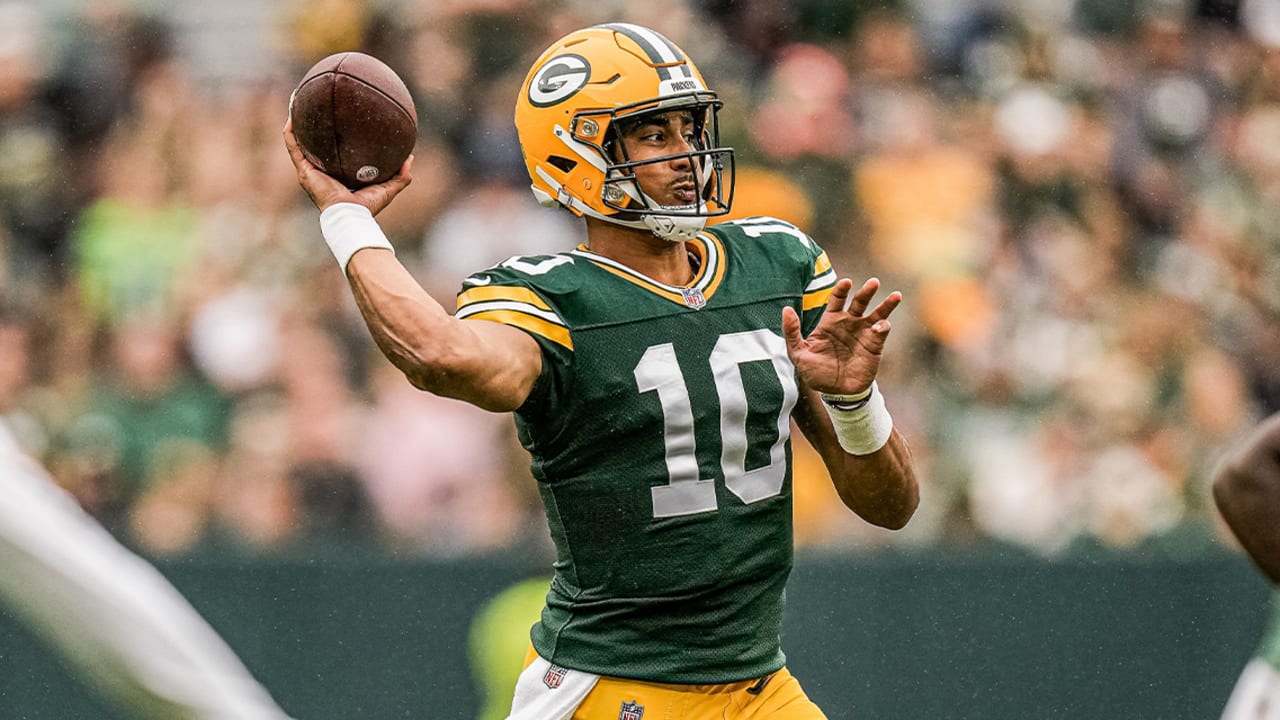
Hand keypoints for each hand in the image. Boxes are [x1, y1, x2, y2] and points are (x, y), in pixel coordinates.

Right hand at [282, 119, 412, 214]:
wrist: (351, 215)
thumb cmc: (367, 207)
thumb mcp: (387, 188)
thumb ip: (400, 175)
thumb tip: (410, 157)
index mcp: (336, 175)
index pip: (332, 154)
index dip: (332, 138)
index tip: (337, 120)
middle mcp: (319, 171)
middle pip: (312, 145)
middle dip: (311, 127)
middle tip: (315, 106)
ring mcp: (309, 171)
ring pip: (297, 142)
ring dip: (295, 124)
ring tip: (296, 102)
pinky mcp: (303, 170)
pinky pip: (293, 146)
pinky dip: (290, 131)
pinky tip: (292, 114)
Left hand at [781, 277, 901, 395]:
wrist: (836, 393)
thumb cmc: (816, 372)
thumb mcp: (798, 353)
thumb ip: (792, 332)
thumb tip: (786, 310)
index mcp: (831, 322)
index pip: (837, 299)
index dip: (842, 290)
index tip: (846, 282)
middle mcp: (849, 324)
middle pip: (860, 302)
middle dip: (867, 291)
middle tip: (874, 283)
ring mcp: (864, 333)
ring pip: (877, 313)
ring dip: (886, 304)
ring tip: (896, 296)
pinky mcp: (875, 345)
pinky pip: (882, 331)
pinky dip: (883, 326)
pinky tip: (880, 326)